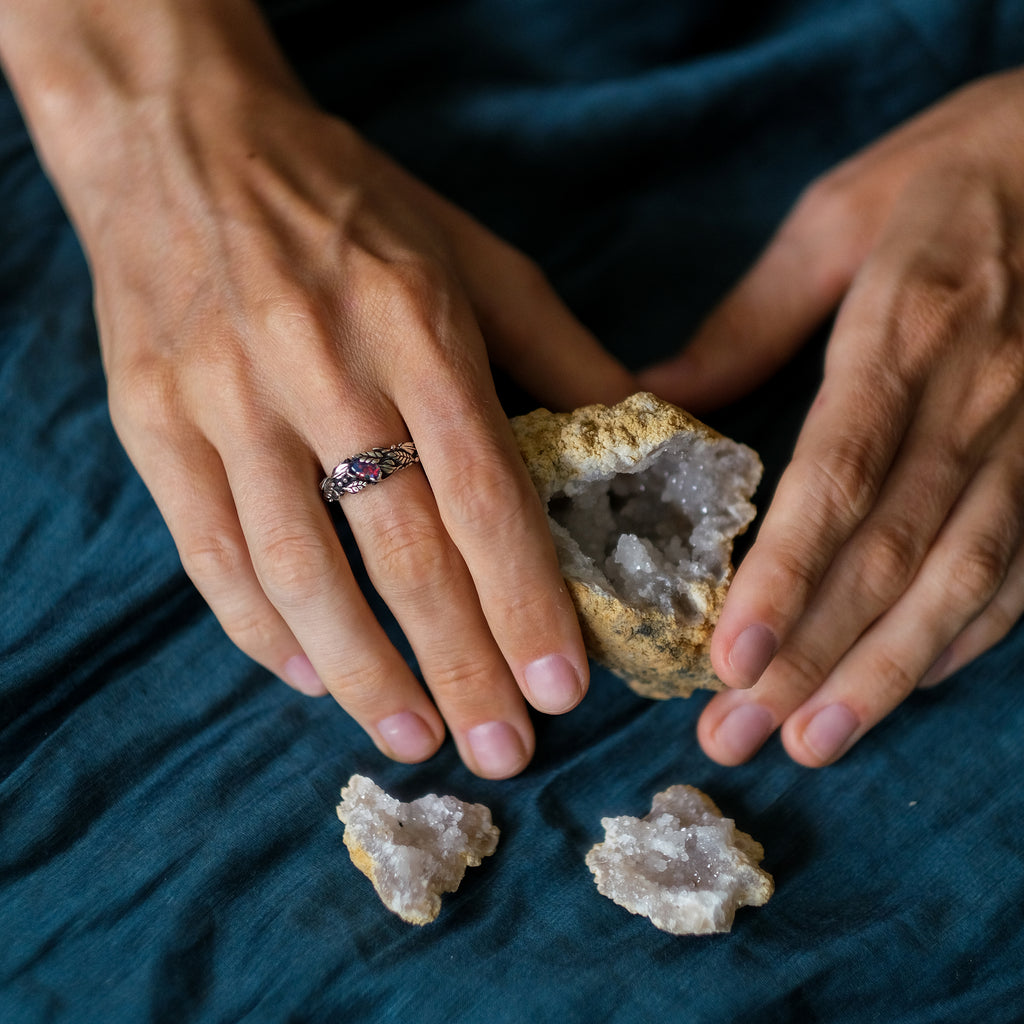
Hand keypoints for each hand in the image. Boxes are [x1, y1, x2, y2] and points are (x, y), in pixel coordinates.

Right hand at [1, 0, 635, 777]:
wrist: (186, 142)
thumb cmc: (349, 202)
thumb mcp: (472, 255)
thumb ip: (561, 352)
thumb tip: (644, 433)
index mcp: (414, 328)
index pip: (483, 494)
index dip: (526, 600)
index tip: (562, 688)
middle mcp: (320, 371)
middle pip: (400, 551)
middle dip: (459, 664)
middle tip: (502, 752)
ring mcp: (225, 401)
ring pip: (297, 570)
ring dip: (361, 670)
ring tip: (414, 738)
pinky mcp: (154, 422)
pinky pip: (207, 549)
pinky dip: (259, 628)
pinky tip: (311, 677)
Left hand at [642, 69, 1023, 766]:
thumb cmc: (951, 175)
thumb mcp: (837, 220)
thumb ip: (749, 321)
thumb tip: (660, 396)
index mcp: (908, 331)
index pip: (842, 476)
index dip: (789, 574)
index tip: (731, 655)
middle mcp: (979, 399)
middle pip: (893, 550)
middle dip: (816, 655)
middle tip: (740, 734)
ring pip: (962, 576)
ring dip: (888, 670)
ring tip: (813, 741)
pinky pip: (1023, 563)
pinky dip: (966, 633)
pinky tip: (909, 683)